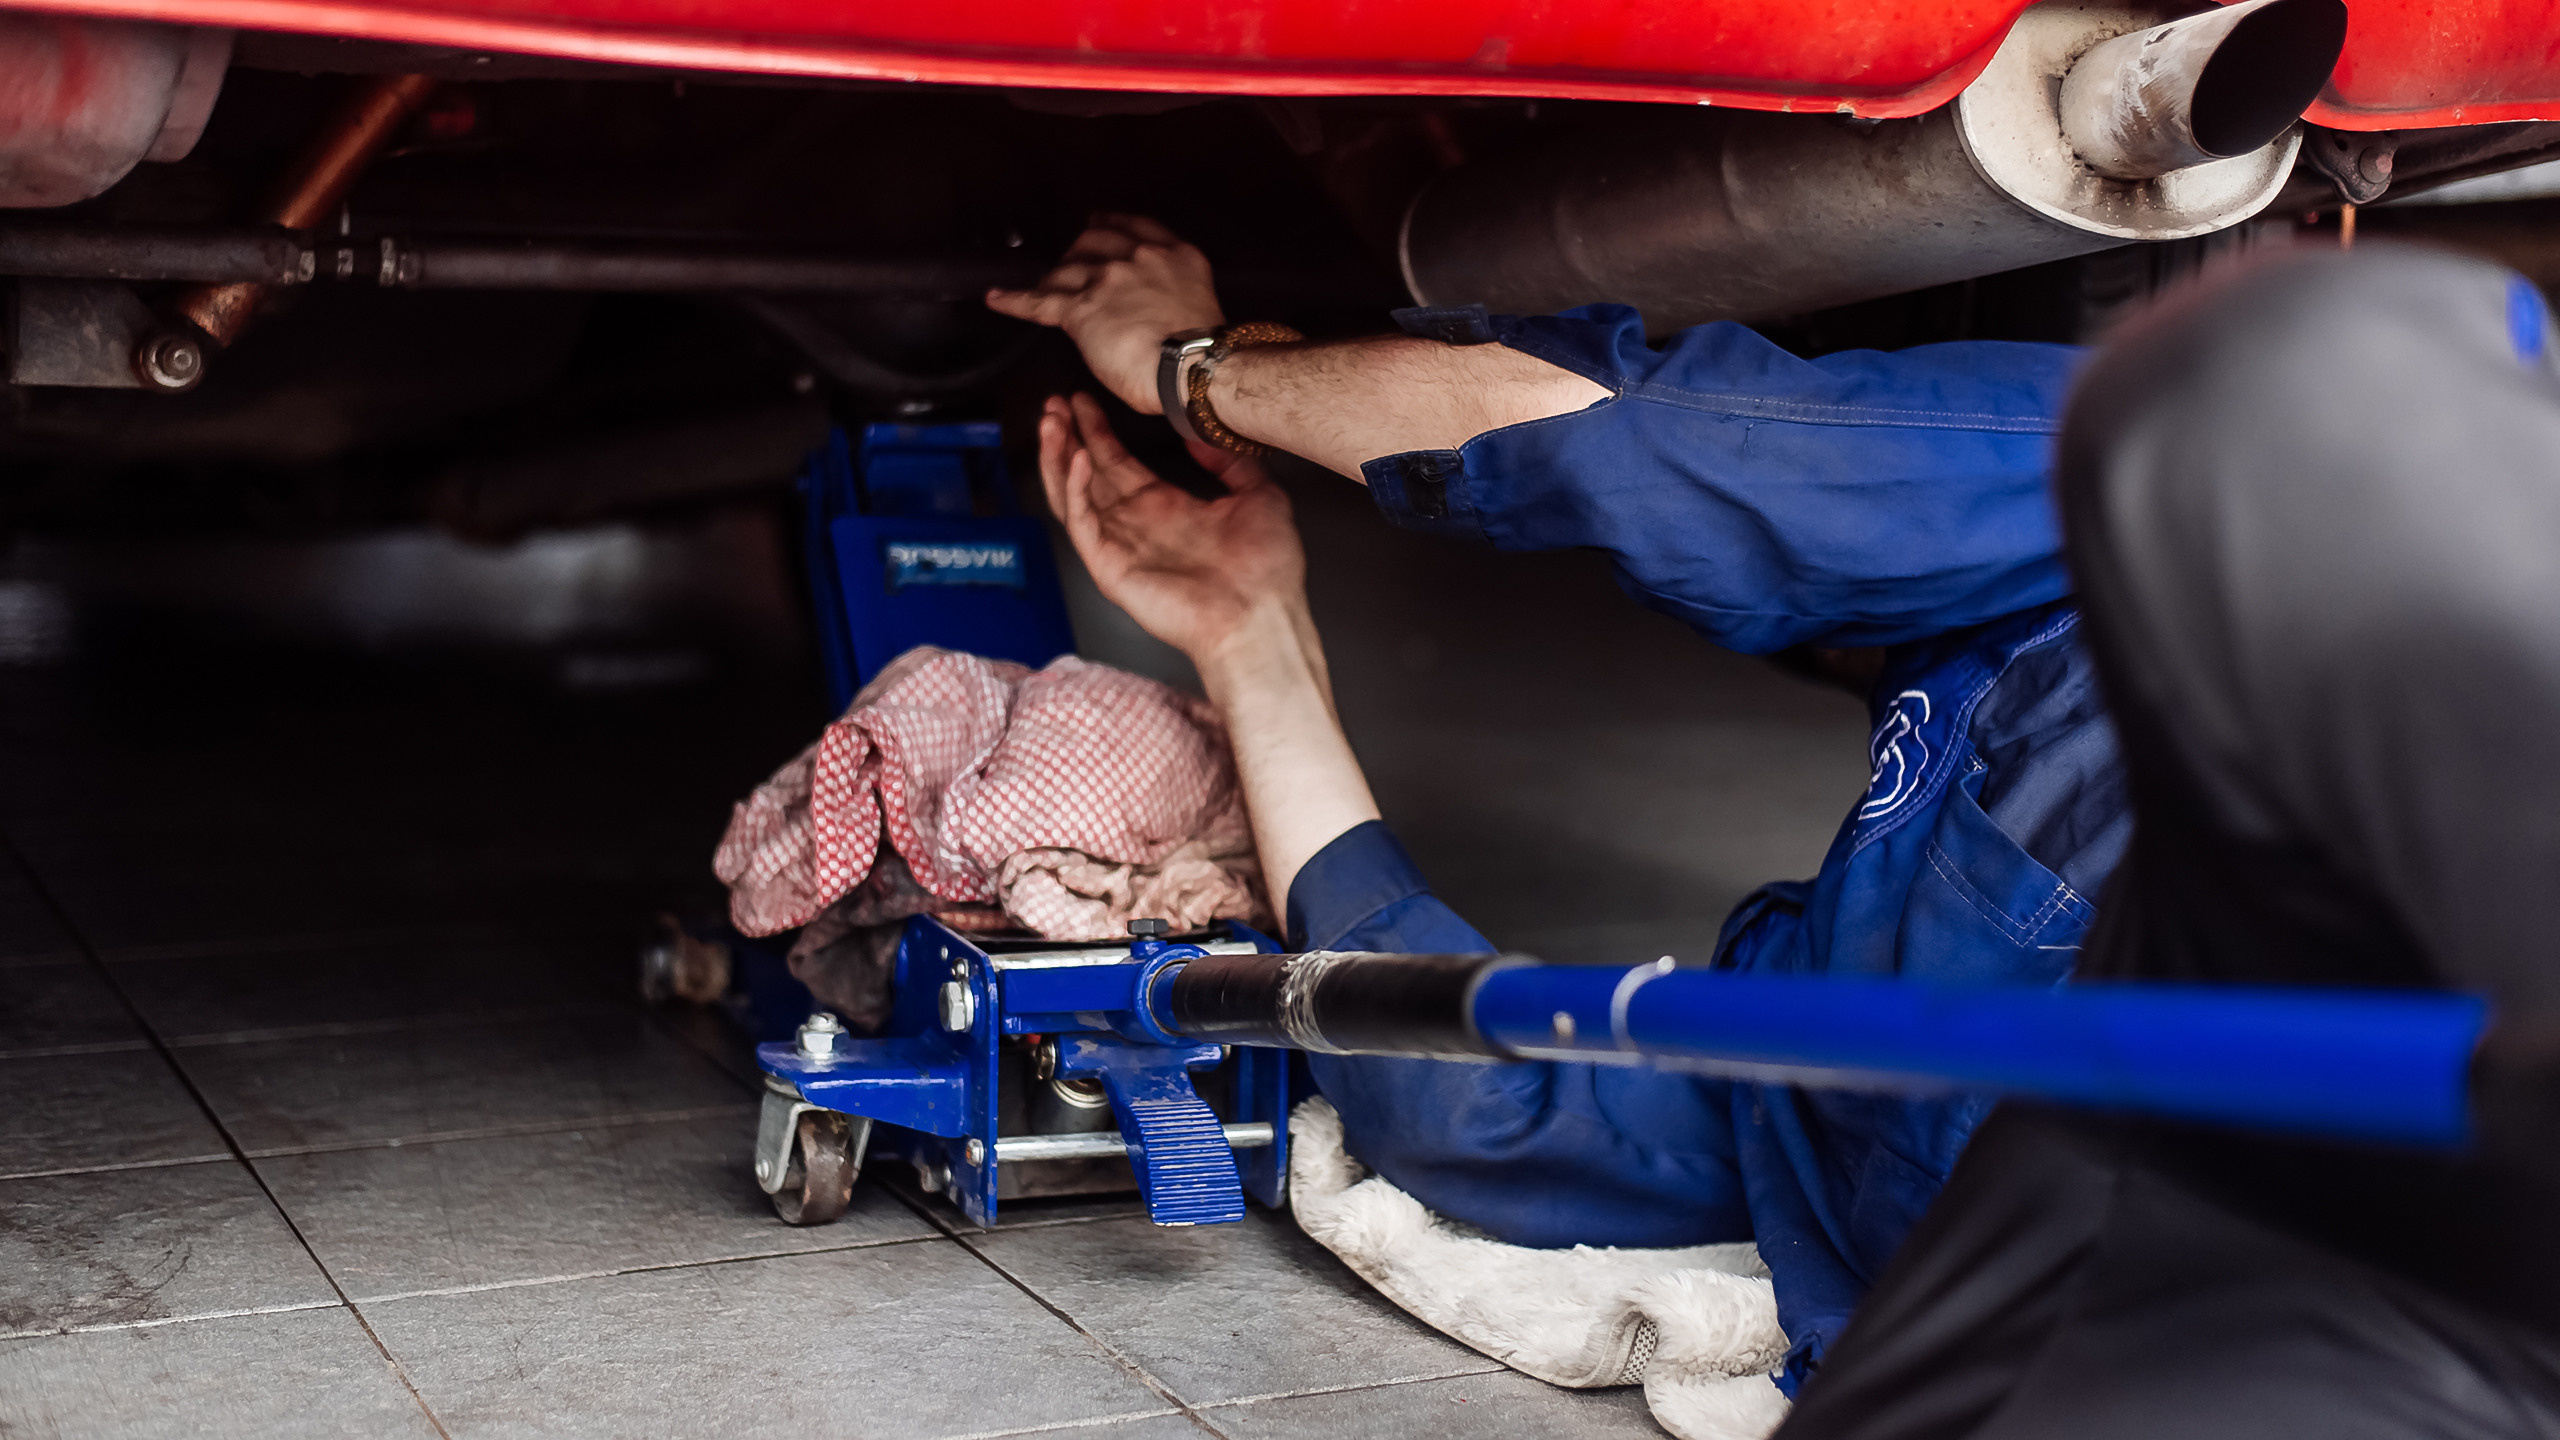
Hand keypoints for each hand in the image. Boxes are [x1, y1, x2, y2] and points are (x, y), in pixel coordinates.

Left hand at [990, 215, 1222, 414]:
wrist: (1193, 367)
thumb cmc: (1205, 349)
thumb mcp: (1196, 299)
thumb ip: (1170, 290)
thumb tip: (1149, 308)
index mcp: (1175, 254)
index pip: (1135, 228)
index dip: (1113, 226)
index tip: (1101, 224)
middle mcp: (1138, 258)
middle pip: (1095, 243)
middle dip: (1080, 251)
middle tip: (1072, 262)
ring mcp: (1106, 280)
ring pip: (1067, 270)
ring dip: (1055, 278)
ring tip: (1046, 286)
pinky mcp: (1079, 309)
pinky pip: (1039, 302)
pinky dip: (1014, 300)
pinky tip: (995, 298)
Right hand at [1038, 393, 1302, 662]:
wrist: (1261, 616)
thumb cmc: (1265, 571)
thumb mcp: (1259, 495)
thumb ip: (1230, 463)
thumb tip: (1203, 437)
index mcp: (1165, 507)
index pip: (1118, 463)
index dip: (1099, 432)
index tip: (1085, 402)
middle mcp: (1137, 524)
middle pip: (1089, 472)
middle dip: (1069, 436)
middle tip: (1055, 403)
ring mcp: (1119, 545)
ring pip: (1073, 494)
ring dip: (1058, 456)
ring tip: (1051, 421)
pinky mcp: (1110, 566)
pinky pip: (1082, 523)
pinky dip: (1074, 489)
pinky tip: (1077, 458)